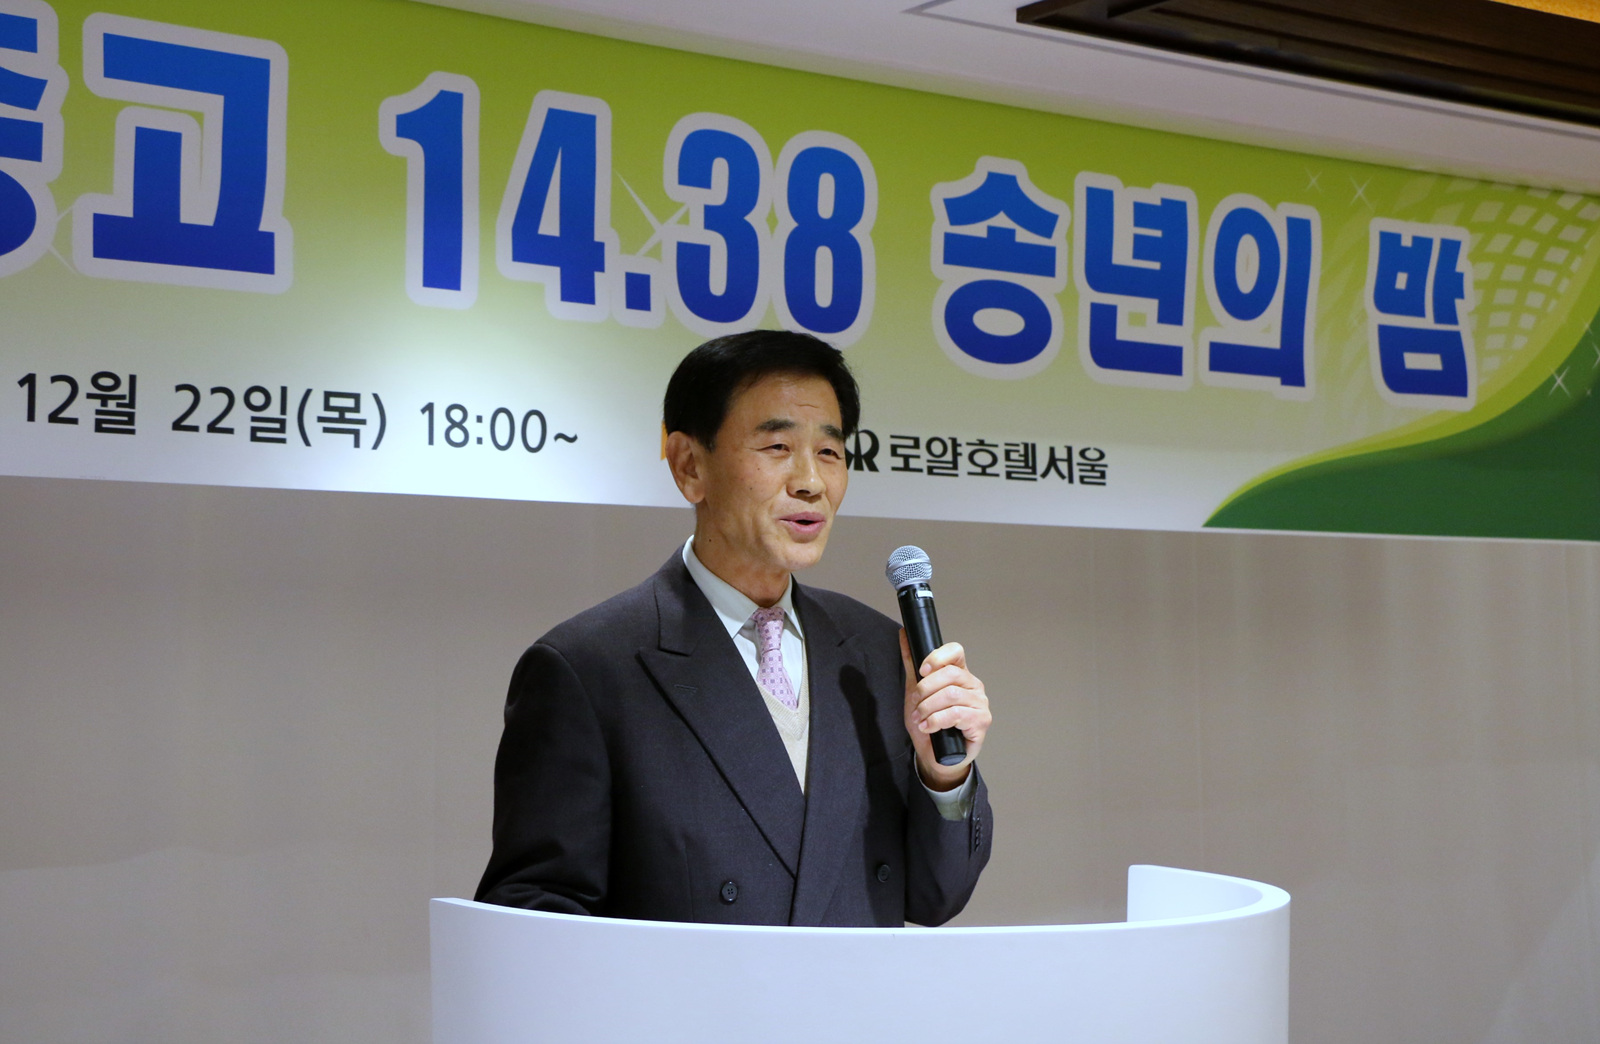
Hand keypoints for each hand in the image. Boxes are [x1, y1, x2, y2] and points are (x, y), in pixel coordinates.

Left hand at [900, 630, 990, 790]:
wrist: (935, 756)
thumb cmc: (929, 723)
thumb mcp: (914, 691)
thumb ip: (911, 663)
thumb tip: (904, 634)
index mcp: (959, 673)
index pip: (955, 651)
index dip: (937, 657)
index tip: (921, 670)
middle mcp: (973, 685)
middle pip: (950, 674)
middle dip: (925, 690)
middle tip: (915, 704)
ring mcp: (980, 703)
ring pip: (951, 695)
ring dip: (928, 708)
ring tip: (919, 718)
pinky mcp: (981, 722)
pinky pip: (957, 714)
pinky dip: (936, 721)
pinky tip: (928, 727)